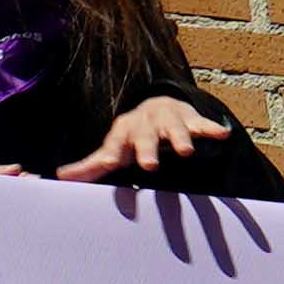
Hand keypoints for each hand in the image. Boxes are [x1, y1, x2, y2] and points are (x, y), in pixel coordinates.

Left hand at [59, 96, 237, 185]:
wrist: (158, 106)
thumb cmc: (131, 137)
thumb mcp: (112, 148)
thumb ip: (90, 165)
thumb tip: (61, 176)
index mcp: (122, 134)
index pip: (114, 146)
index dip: (110, 155)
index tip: (107, 165)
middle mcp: (144, 125)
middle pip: (144, 137)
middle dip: (146, 151)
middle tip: (149, 166)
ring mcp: (168, 122)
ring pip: (174, 129)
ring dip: (179, 139)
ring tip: (186, 152)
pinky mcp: (191, 120)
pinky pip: (202, 124)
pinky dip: (211, 129)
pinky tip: (222, 135)